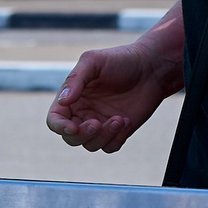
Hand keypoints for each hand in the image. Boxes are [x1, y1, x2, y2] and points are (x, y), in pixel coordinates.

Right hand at [46, 40, 181, 152]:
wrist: (151, 68)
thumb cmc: (121, 60)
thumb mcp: (94, 61)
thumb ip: (75, 80)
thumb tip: (62, 102)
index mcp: (72, 97)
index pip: (55, 119)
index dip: (59, 126)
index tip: (73, 127)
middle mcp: (83, 112)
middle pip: (70, 138)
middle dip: (82, 135)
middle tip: (97, 123)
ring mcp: (101, 123)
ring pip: (90, 145)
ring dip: (103, 136)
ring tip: (118, 119)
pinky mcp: (118, 131)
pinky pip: (109, 147)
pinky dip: (115, 139)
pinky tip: (126, 121)